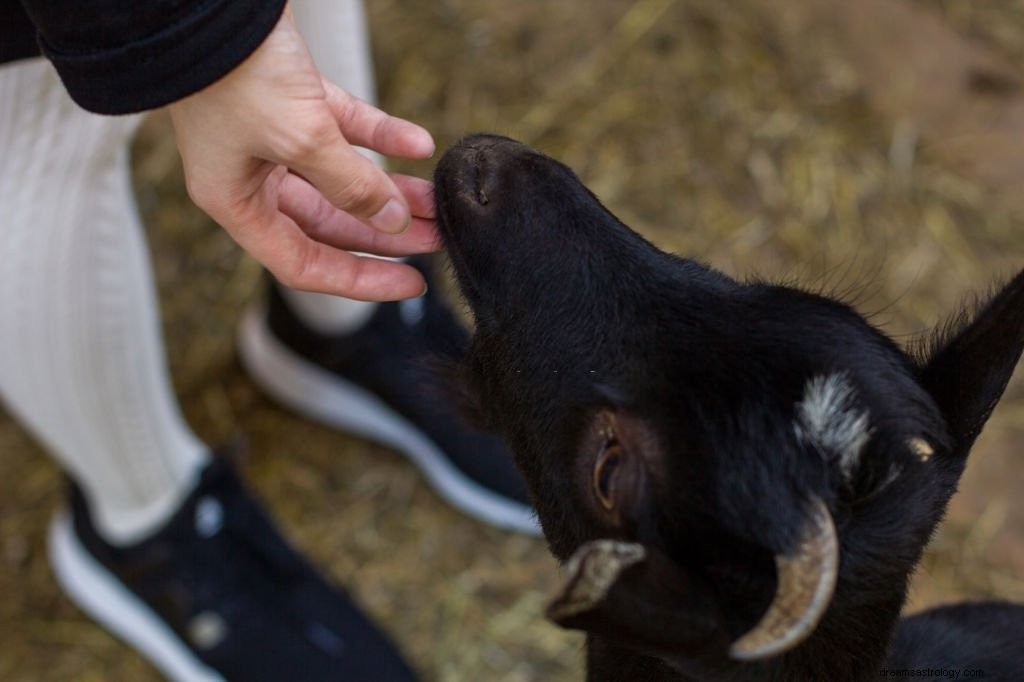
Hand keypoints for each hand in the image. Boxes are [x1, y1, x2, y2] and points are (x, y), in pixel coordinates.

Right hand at [167, 8, 437, 300]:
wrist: (208, 0)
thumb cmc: (236, 73)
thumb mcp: (301, 139)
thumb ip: (352, 185)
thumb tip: (395, 221)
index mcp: (237, 203)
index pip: (305, 264)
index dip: (360, 280)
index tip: (411, 283)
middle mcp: (254, 178)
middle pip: (331, 224)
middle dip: (386, 232)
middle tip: (438, 237)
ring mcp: (273, 138)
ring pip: (343, 177)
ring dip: (392, 187)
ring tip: (437, 198)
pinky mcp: (294, 98)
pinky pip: (347, 128)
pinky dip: (382, 137)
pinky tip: (419, 145)